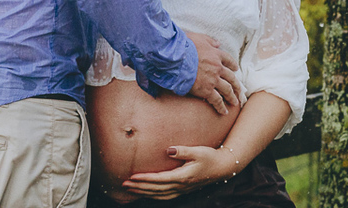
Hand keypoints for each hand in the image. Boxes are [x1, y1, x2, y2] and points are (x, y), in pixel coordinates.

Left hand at [121, 145, 238, 199]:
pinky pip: (165, 196)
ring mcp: (182, 189)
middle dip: (139, 187)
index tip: (132, 177)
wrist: (223, 168)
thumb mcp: (198, 151)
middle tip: (124, 184)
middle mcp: (181, 186)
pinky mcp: (183, 189)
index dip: (145, 179)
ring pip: (159, 194)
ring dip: (144, 192)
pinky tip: (147, 193)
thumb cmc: (210, 157)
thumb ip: (183, 151)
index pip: (159, 179)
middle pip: (156, 189)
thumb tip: (168, 150)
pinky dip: (154, 196)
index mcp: (182, 176)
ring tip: (131, 189)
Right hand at [185, 32, 238, 114]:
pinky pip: (217, 100)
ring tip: (235, 103)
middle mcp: (218, 68)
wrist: (177, 58)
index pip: (229, 60)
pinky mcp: (206, 90)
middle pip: (231, 77)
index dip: (233, 65)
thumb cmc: (185, 46)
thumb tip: (218, 43)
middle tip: (240, 91)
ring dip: (232, 97)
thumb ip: (210, 41)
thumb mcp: (199, 38)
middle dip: (236, 85)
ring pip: (227, 90)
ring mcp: (213, 80)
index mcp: (216, 55)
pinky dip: (221, 107)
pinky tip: (224, 112)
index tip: (236, 69)